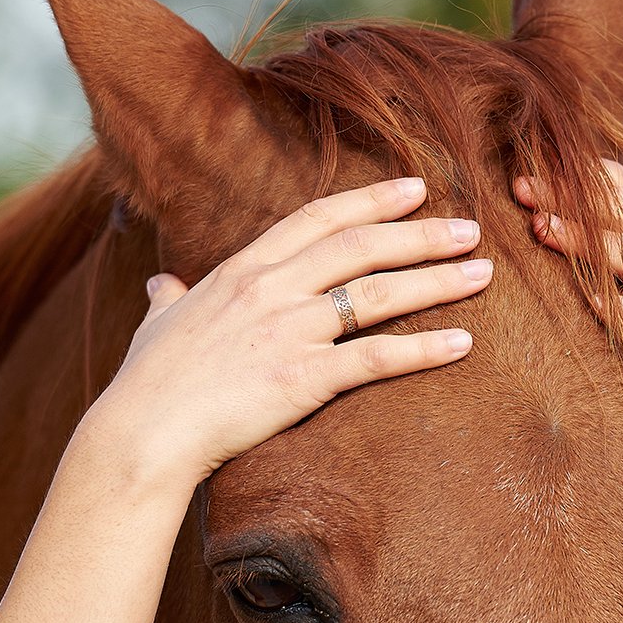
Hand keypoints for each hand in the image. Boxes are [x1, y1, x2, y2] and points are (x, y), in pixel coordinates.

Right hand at [81, 176, 488, 487]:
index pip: (318, 218)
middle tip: (470, 228)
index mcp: (242, 269)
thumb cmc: (145, 385)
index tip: (415, 188)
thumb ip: (169, 300)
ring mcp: (289, 331)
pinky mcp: (303, 379)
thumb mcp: (155, 326)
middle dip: (421, 233)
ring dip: (437, 280)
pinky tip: (462, 344)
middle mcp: (271, 289)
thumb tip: (163, 285)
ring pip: (378, 293)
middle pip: (361, 246)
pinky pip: (377, 358)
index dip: (371, 200)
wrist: (141, 434)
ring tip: (481, 274)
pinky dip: (424, 349)